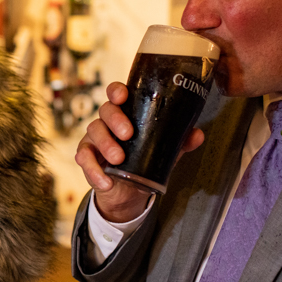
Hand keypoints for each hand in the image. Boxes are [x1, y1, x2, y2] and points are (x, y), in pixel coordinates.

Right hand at [75, 81, 203, 222]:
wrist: (128, 191)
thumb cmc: (143, 160)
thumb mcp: (163, 151)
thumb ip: (179, 142)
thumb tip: (198, 134)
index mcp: (125, 113)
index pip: (116, 94)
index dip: (117, 91)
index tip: (123, 96)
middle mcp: (107, 122)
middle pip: (105, 111)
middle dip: (115, 120)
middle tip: (128, 134)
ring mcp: (94, 139)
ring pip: (93, 131)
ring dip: (106, 144)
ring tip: (119, 159)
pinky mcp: (86, 158)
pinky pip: (84, 159)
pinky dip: (94, 170)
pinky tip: (106, 180)